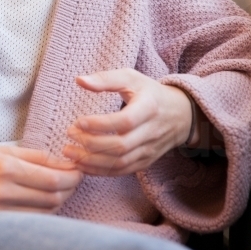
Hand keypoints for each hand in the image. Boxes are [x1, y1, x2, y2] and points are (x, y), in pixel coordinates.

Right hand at [0, 145, 82, 215]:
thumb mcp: (1, 150)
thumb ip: (34, 156)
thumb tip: (65, 164)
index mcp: (4, 168)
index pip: (53, 180)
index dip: (72, 177)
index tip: (79, 171)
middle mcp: (0, 192)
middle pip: (52, 198)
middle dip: (70, 189)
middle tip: (75, 180)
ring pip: (43, 214)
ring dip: (58, 203)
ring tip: (61, 190)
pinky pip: (27, 223)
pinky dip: (42, 215)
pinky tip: (44, 204)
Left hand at [62, 68, 194, 175]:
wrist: (180, 114)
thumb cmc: (149, 93)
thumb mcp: (131, 78)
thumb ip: (105, 79)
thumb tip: (79, 80)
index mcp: (149, 107)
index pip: (125, 121)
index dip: (100, 124)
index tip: (78, 122)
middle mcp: (151, 131)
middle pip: (121, 146)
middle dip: (91, 144)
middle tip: (70, 136)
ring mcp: (150, 150)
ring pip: (120, 163)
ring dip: (92, 161)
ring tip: (70, 153)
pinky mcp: (146, 161)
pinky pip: (122, 171)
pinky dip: (101, 171)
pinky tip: (83, 165)